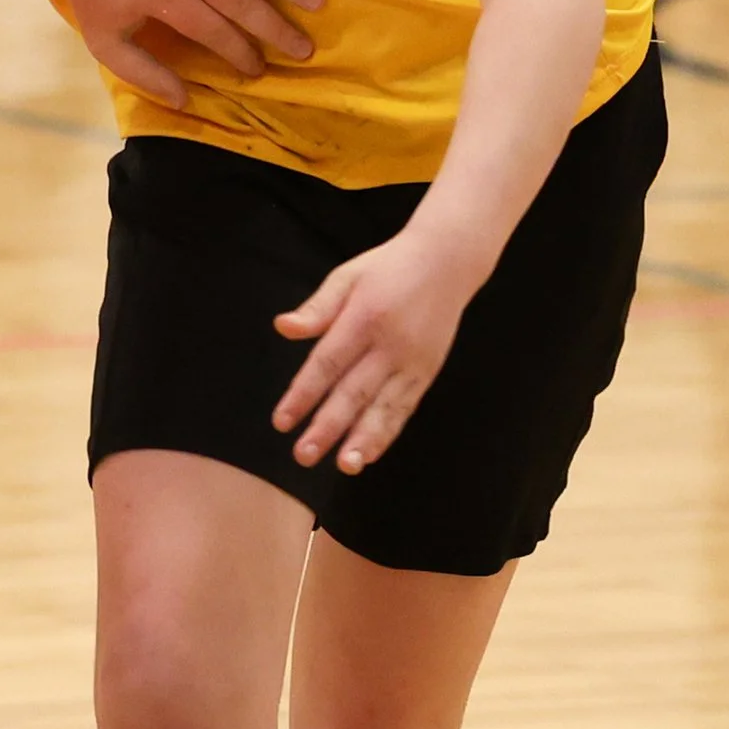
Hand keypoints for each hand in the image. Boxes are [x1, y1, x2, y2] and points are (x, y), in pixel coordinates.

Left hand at [66, 0, 321, 105]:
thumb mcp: (105, 40)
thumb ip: (142, 73)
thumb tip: (183, 100)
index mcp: (167, 0)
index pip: (216, 32)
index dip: (241, 54)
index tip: (260, 70)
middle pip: (240, 2)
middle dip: (275, 28)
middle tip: (304, 49)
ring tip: (315, 0)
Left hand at [271, 224, 479, 472]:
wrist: (446, 262)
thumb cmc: (386, 268)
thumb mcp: (347, 277)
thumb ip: (317, 308)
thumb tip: (282, 328)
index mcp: (364, 318)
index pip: (327, 363)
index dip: (303, 395)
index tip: (281, 422)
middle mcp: (390, 344)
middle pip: (354, 392)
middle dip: (328, 427)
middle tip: (303, 455)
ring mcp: (413, 361)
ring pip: (385, 407)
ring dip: (363, 439)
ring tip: (343, 466)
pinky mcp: (427, 372)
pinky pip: (405, 408)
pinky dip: (387, 433)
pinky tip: (369, 454)